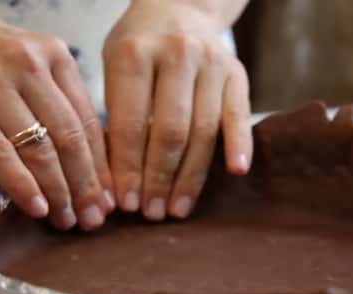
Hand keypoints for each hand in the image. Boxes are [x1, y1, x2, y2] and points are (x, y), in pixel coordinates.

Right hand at [0, 1, 113, 229]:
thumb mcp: (27, 64)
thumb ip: (56, 102)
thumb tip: (90, 165)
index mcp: (55, 55)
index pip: (88, 121)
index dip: (103, 167)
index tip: (110, 199)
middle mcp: (29, 64)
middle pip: (70, 138)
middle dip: (86, 186)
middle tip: (93, 218)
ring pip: (39, 149)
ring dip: (58, 191)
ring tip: (67, 219)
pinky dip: (22, 185)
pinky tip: (38, 207)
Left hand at [103, 0, 251, 219]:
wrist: (180, 8)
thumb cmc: (140, 47)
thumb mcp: (113, 66)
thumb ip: (115, 115)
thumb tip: (116, 185)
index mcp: (134, 53)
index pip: (131, 123)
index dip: (128, 168)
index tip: (125, 203)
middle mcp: (176, 54)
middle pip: (170, 131)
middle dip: (159, 179)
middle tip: (151, 213)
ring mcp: (211, 63)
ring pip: (203, 131)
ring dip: (190, 177)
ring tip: (177, 208)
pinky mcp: (237, 73)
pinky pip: (239, 115)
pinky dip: (239, 144)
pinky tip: (235, 172)